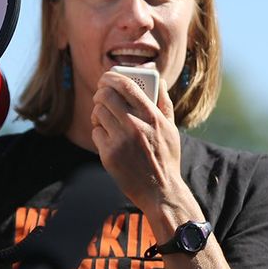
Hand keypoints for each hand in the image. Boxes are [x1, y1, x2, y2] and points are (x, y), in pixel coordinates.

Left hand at [91, 72, 188, 212]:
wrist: (161, 191)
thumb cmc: (166, 158)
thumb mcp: (171, 129)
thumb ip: (164, 104)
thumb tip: (159, 82)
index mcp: (152, 116)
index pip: (127, 85)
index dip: (112, 77)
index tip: (107, 77)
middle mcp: (135, 125)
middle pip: (106, 95)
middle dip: (100, 93)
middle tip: (101, 98)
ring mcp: (121, 140)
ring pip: (98, 112)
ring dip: (98, 113)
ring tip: (104, 119)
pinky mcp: (109, 154)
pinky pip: (96, 133)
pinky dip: (99, 133)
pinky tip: (107, 139)